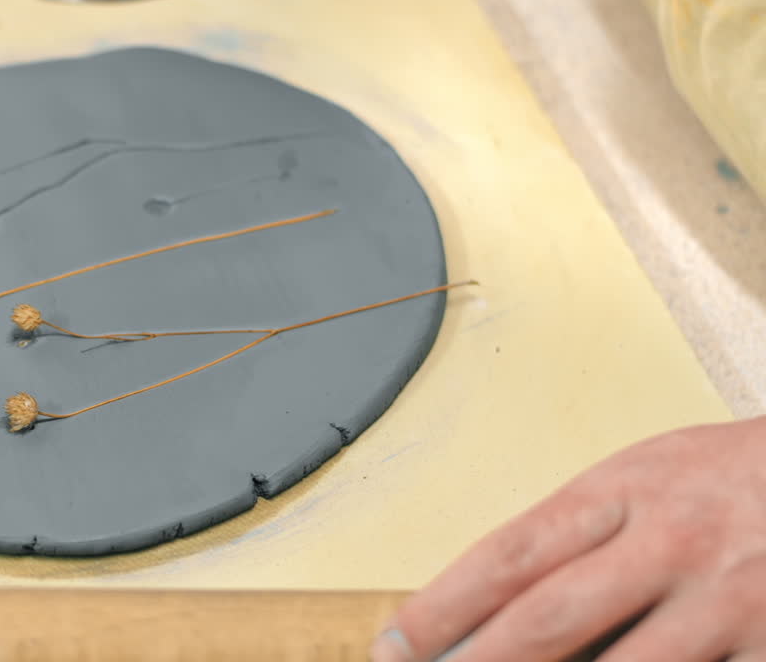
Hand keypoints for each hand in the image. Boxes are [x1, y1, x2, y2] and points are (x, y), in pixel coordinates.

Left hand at [369, 417, 765, 661]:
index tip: (393, 646)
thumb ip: (576, 535)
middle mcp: (672, 542)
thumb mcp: (645, 477)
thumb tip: (490, 606)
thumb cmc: (728, 480)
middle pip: (548, 620)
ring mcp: (729, 602)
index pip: (509, 555)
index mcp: (624, 491)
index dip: (441, 607)